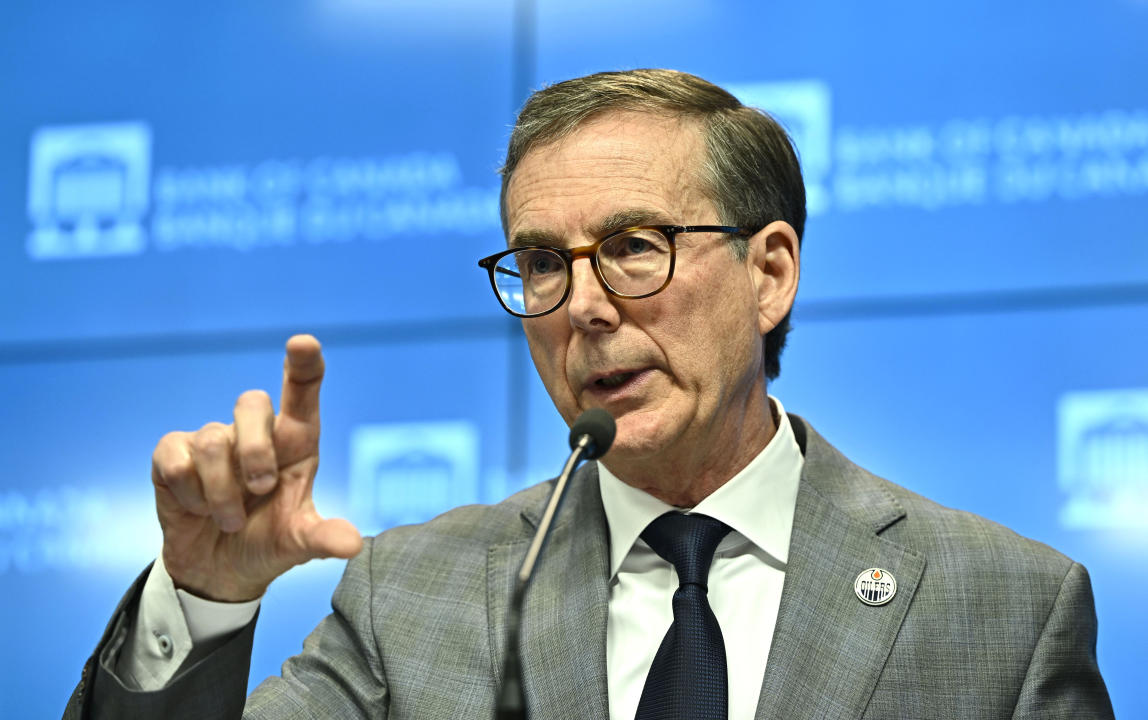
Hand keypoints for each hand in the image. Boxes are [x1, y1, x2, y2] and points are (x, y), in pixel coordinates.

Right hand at [151, 334, 362, 601]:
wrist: (219, 571)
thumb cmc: (267, 542)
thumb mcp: (298, 544)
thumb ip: (323, 538)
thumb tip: (353, 546)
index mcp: (294, 441)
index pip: (302, 389)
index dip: (304, 363)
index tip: (303, 343)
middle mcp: (255, 432)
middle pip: (251, 401)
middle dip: (255, 449)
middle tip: (261, 490)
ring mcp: (212, 439)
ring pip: (213, 441)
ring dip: (222, 493)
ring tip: (231, 521)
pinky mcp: (174, 455)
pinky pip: (177, 461)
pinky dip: (190, 495)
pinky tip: (198, 510)